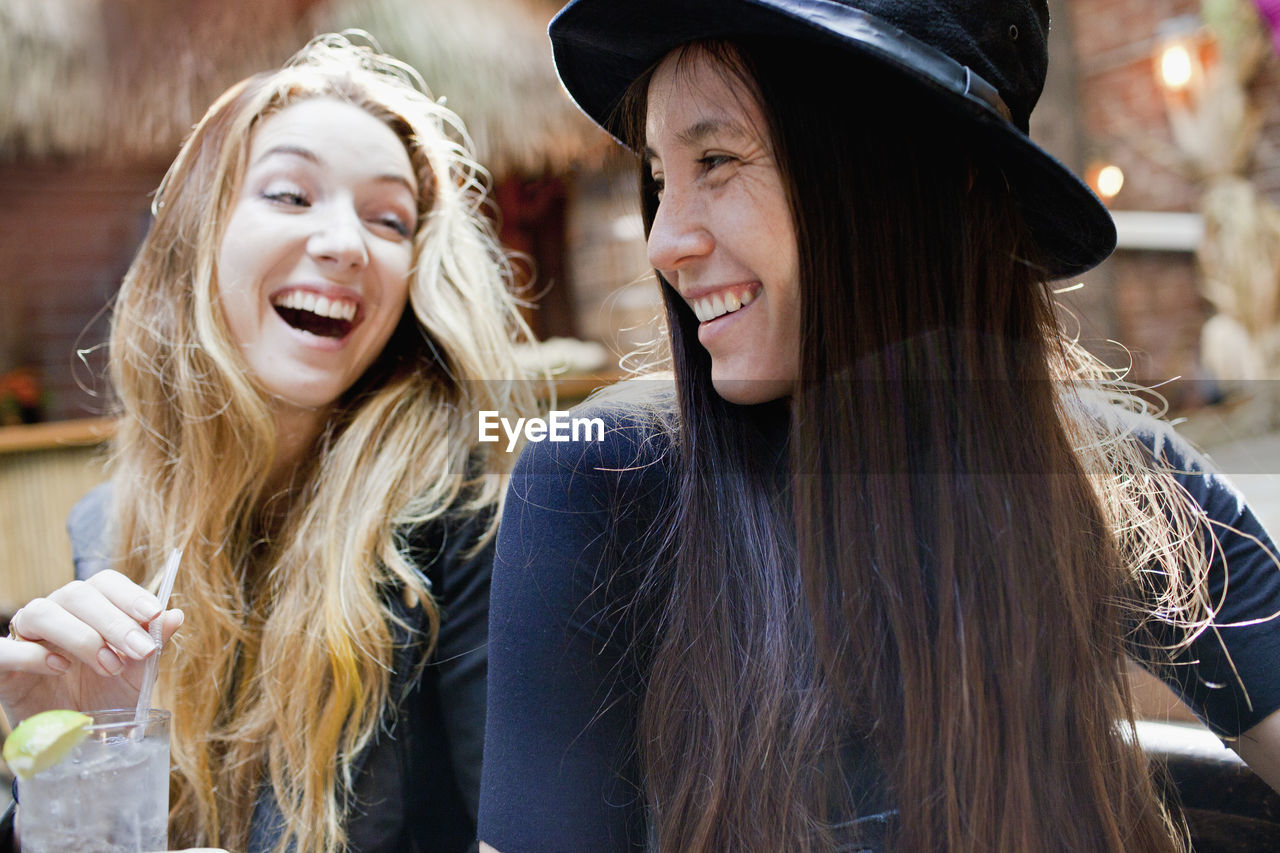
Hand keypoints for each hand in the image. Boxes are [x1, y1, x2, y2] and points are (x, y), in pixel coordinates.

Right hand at [0, 571, 183, 725]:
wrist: (71, 739)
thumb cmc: (104, 697)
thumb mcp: (136, 675)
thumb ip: (154, 644)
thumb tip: (176, 615)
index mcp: (90, 609)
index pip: (105, 583)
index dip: (129, 594)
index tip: (154, 615)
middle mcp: (56, 613)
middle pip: (78, 594)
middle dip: (115, 621)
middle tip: (140, 651)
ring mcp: (26, 637)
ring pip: (42, 611)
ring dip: (81, 636)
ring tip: (108, 666)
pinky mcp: (3, 665)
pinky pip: (5, 648)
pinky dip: (32, 655)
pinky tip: (60, 668)